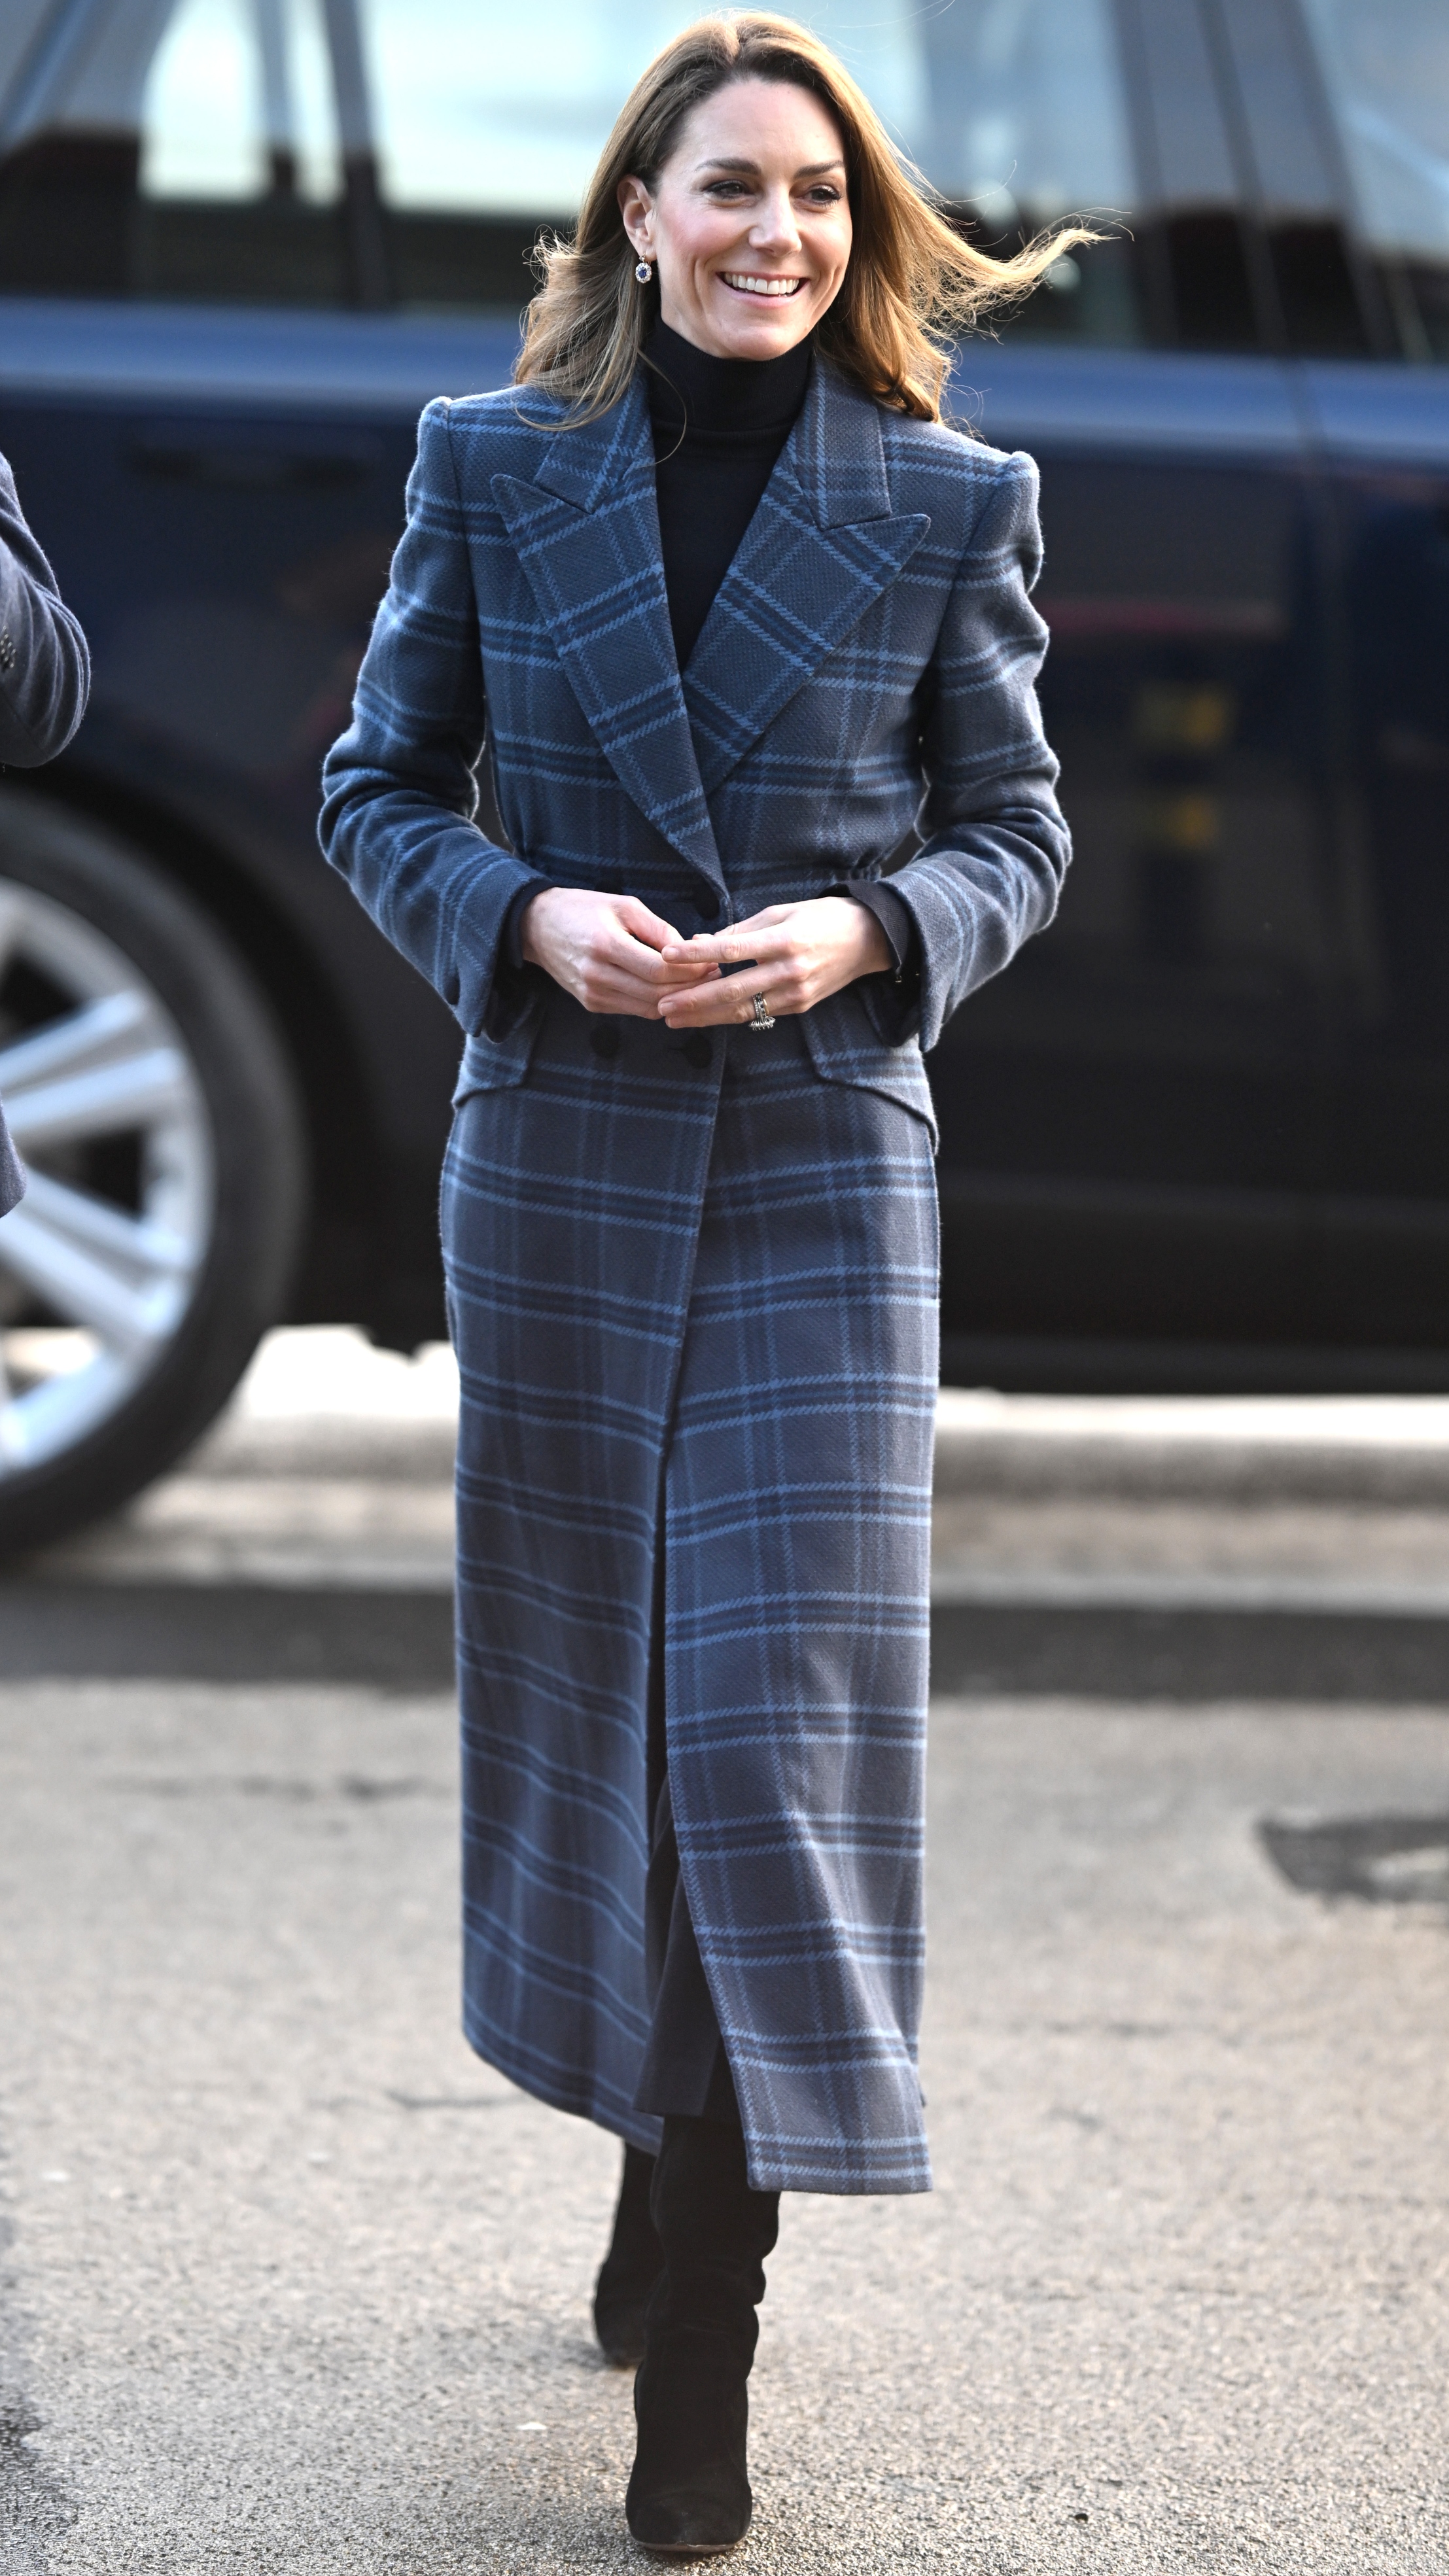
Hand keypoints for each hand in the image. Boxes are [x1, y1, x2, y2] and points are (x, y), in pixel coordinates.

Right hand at [521, 889, 716, 1017]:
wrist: (537, 927)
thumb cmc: (584, 909)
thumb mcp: (623, 906)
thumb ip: (659, 930)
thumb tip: (689, 952)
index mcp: (606, 944)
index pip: (659, 969)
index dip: (690, 971)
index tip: (711, 963)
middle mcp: (597, 974)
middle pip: (657, 993)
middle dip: (690, 987)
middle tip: (713, 975)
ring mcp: (593, 994)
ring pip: (649, 1008)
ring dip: (677, 999)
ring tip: (698, 984)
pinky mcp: (592, 1004)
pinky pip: (634, 1010)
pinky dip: (657, 1003)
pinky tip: (672, 990)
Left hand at [654, 897, 890, 1027]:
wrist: (868, 940)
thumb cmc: (820, 918)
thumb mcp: (781, 911)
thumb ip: (740, 929)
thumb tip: (699, 942)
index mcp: (784, 939)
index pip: (732, 949)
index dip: (697, 954)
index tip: (667, 956)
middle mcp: (790, 970)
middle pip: (733, 990)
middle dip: (694, 1000)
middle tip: (662, 1005)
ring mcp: (796, 993)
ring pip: (743, 1010)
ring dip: (705, 1016)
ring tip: (674, 1017)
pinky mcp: (800, 1007)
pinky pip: (757, 1013)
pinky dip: (729, 1015)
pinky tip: (705, 1016)